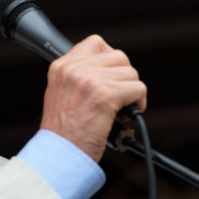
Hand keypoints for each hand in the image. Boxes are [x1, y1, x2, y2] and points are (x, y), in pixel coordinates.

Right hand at [40, 35, 147, 161]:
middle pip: (119, 56)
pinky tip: (125, 117)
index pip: (96, 43)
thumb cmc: (63, 133)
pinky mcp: (106, 96)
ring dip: (131, 92)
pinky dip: (139, 104)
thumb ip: (77, 77)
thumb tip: (108, 70)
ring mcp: (90, 81)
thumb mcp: (59, 95)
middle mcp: (74, 70)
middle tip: (117, 97)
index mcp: (61, 67)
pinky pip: (138, 89)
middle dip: (123, 77)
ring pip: (131, 73)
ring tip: (119, 110)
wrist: (60, 155)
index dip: (109, 59)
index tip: (109, 76)